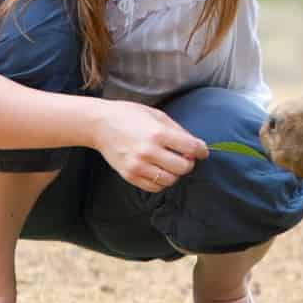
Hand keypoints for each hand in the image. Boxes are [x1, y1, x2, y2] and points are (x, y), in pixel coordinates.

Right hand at [90, 98, 207, 192]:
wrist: (100, 125)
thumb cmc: (130, 116)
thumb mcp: (157, 115)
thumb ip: (178, 130)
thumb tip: (196, 145)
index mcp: (158, 133)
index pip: (191, 148)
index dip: (201, 150)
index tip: (202, 151)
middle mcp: (148, 151)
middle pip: (184, 168)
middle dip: (189, 163)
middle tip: (185, 157)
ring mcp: (138, 166)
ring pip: (170, 180)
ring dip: (175, 173)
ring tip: (170, 163)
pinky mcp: (129, 176)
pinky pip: (155, 187)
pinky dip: (161, 181)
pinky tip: (158, 170)